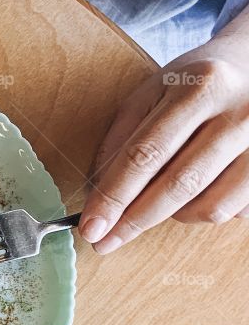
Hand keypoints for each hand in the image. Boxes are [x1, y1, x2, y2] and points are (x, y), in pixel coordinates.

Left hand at [80, 34, 248, 252]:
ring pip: (211, 207)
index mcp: (200, 89)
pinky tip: (198, 191)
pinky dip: (207, 211)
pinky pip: (236, 211)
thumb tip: (98, 195)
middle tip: (106, 241)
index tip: (91, 228)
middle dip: (135, 220)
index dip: (114, 196)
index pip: (146, 153)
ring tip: (160, 200)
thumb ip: (122, 137)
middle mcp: (239, 114)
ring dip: (175, 215)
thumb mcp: (152, 91)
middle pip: (179, 185)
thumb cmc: (195, 82)